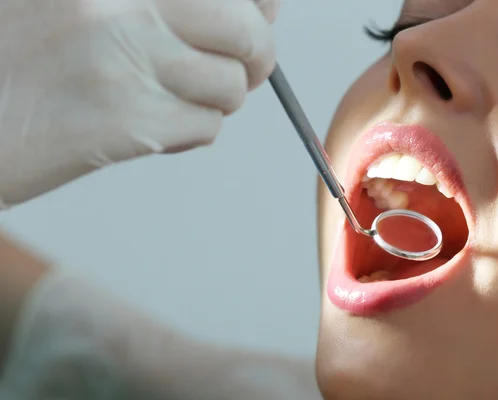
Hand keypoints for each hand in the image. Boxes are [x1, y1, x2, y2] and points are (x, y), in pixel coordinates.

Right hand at [0, 0, 278, 207]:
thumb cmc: (19, 62)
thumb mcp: (84, 6)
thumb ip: (161, 4)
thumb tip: (260, 9)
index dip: (257, 6)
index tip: (259, 17)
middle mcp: (126, 4)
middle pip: (247, 30)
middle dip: (255, 57)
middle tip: (240, 69)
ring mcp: (128, 60)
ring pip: (231, 86)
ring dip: (214, 100)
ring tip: (170, 99)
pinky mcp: (129, 121)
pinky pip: (205, 127)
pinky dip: (189, 132)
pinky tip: (150, 127)